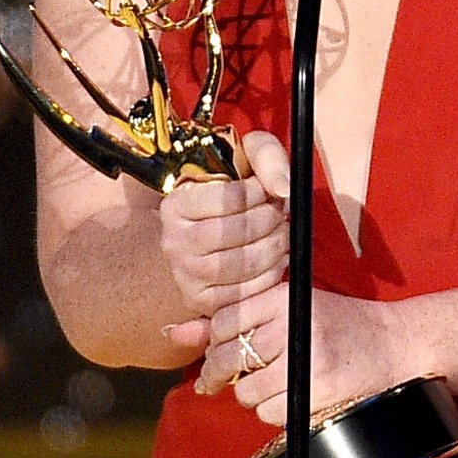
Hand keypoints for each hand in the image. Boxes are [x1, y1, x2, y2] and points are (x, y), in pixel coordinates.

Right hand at [154, 131, 293, 325]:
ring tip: (280, 233)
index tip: (269, 191)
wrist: (209, 230)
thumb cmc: (230, 192)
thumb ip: (266, 157)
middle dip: (271, 221)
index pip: (230, 198)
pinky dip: (270, 275)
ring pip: (244, 264)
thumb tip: (283, 188)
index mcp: (176, 205)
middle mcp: (173, 242)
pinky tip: (274, 258)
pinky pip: (246, 293)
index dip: (261, 193)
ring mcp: (185, 275)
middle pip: (239, 232)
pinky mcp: (201, 301)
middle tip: (280, 214)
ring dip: (275, 247)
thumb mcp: (244, 158)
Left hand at [191, 279, 403, 428]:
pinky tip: (296, 396)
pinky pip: (271, 413)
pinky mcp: (318, 391)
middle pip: (230, 359)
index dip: (216, 344)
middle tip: (227, 378)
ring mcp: (307, 360)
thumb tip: (173, 333)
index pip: (224, 322)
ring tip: (279, 382)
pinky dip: (277, 411)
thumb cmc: (336, 325)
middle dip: (222, 376)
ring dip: (256, 395)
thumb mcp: (289, 309)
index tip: (221, 354)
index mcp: (283, 298)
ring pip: (248, 392)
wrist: (395, 344)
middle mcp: (293, 325)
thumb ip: (233, 320)